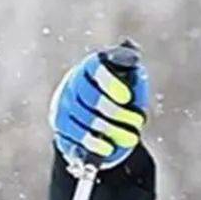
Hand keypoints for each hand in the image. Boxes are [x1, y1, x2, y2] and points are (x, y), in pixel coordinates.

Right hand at [49, 41, 148, 170]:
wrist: (96, 118)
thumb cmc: (118, 92)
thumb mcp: (127, 74)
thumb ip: (129, 61)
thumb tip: (130, 50)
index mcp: (89, 68)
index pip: (96, 70)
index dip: (110, 83)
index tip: (127, 97)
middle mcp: (72, 86)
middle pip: (90, 98)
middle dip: (116, 112)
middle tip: (139, 122)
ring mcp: (64, 109)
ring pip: (83, 121)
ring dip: (110, 131)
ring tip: (132, 138)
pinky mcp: (62, 131)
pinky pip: (74, 139)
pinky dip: (92, 145)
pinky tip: (108, 149)